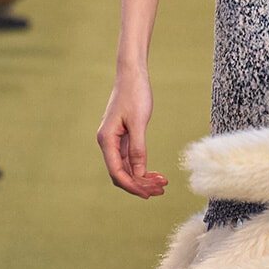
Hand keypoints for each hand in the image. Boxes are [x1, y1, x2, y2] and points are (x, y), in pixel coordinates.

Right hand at [97, 69, 167, 198]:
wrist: (132, 75)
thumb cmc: (135, 94)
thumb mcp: (139, 122)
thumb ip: (138, 148)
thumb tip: (140, 173)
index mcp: (106, 140)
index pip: (117, 172)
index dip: (132, 186)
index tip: (149, 194)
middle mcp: (107, 143)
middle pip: (121, 174)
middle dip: (140, 185)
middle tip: (161, 189)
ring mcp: (115, 141)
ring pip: (127, 168)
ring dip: (143, 178)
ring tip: (162, 183)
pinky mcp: (123, 137)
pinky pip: (131, 159)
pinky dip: (142, 167)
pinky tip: (155, 173)